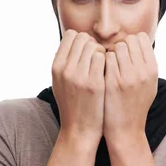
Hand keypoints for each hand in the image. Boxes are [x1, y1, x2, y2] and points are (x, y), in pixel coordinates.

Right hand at [51, 29, 105, 144]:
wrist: (79, 130)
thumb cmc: (73, 104)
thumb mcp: (60, 82)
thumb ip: (65, 62)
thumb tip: (76, 41)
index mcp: (56, 66)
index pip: (71, 35)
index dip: (83, 39)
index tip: (88, 51)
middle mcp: (65, 69)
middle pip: (84, 38)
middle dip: (94, 44)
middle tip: (98, 58)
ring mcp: (79, 76)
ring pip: (95, 46)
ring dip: (102, 52)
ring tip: (104, 65)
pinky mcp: (94, 83)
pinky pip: (103, 58)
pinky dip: (109, 61)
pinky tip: (109, 71)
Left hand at [103, 32, 157, 144]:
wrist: (126, 130)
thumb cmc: (136, 105)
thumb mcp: (149, 84)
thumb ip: (146, 64)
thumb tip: (138, 43)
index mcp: (153, 70)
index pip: (141, 38)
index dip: (131, 41)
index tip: (126, 51)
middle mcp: (143, 71)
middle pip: (128, 40)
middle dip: (120, 45)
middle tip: (115, 58)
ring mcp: (128, 77)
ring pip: (116, 47)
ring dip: (110, 53)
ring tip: (108, 65)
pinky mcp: (112, 82)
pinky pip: (105, 59)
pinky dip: (102, 61)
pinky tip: (101, 71)